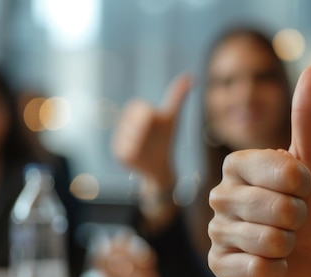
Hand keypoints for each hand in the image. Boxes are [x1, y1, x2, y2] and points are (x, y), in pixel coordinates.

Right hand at [112, 74, 191, 190]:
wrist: (161, 166)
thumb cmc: (165, 139)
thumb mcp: (172, 118)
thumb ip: (177, 97)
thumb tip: (191, 77)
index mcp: (134, 112)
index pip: (141, 108)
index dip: (152, 117)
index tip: (156, 123)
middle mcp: (123, 125)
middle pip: (137, 121)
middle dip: (148, 130)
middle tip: (152, 138)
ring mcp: (119, 140)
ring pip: (133, 137)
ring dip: (145, 142)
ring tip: (148, 147)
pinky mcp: (120, 156)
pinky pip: (130, 151)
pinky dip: (141, 153)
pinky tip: (144, 155)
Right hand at [209, 66, 310, 276]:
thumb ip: (310, 118)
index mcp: (238, 164)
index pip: (284, 172)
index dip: (305, 185)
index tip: (304, 188)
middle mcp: (220, 195)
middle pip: (276, 210)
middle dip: (300, 219)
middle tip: (295, 220)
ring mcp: (217, 233)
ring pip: (269, 242)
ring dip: (291, 246)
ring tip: (285, 242)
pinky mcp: (220, 267)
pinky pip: (255, 271)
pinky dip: (278, 271)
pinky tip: (273, 265)